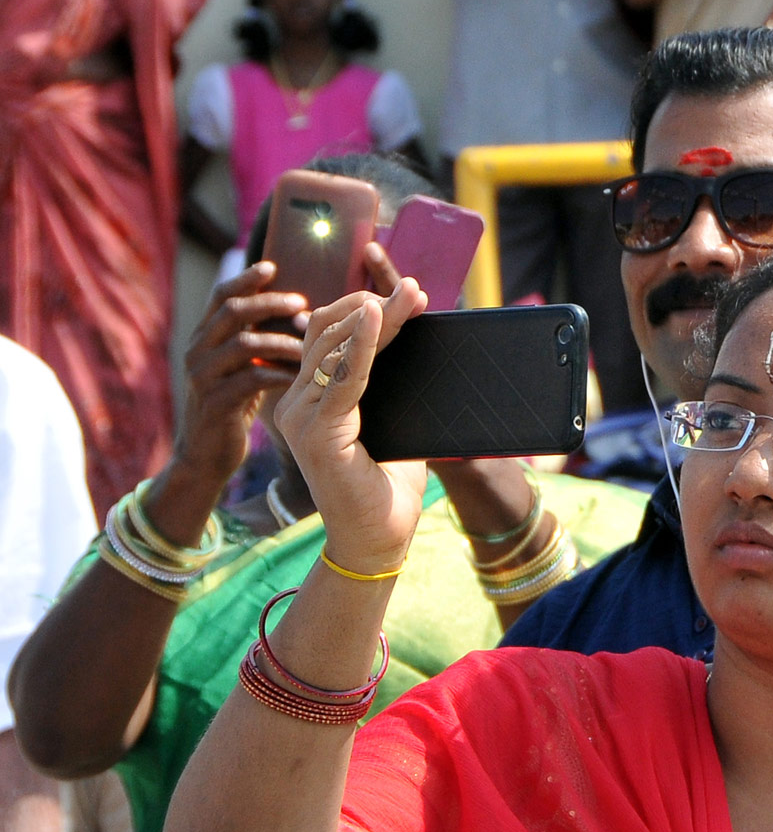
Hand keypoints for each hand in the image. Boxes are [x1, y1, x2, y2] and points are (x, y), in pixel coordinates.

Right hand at [172, 262, 307, 488]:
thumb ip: (251, 341)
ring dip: (280, 341)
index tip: (273, 265)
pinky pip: (251, 381)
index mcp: (203, 339)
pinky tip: (300, 376)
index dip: (246, 279)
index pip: (220, 296)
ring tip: (308, 345)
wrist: (206, 455)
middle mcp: (197, 352)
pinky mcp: (215, 404)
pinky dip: (279, 375)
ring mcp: (202, 378)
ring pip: (243, 345)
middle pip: (231, 312)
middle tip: (301, 303)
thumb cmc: (232, 407)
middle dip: (269, 303)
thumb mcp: (239, 368)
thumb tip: (287, 311)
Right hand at [274, 277, 428, 574]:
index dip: (367, 312)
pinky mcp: (316, 434)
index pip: (331, 339)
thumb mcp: (392, 421)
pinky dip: (362, 345)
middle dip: (374, 307)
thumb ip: (391, 384)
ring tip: (407, 296)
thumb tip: (415, 338)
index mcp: (312, 400)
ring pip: (335, 349)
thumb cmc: (387, 487)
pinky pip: (342, 378)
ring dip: (376, 319)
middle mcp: (297, 404)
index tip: (408, 294)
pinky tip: (375, 318)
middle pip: (330, 336)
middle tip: (414, 290)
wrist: (378, 541)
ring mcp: (300, 418)